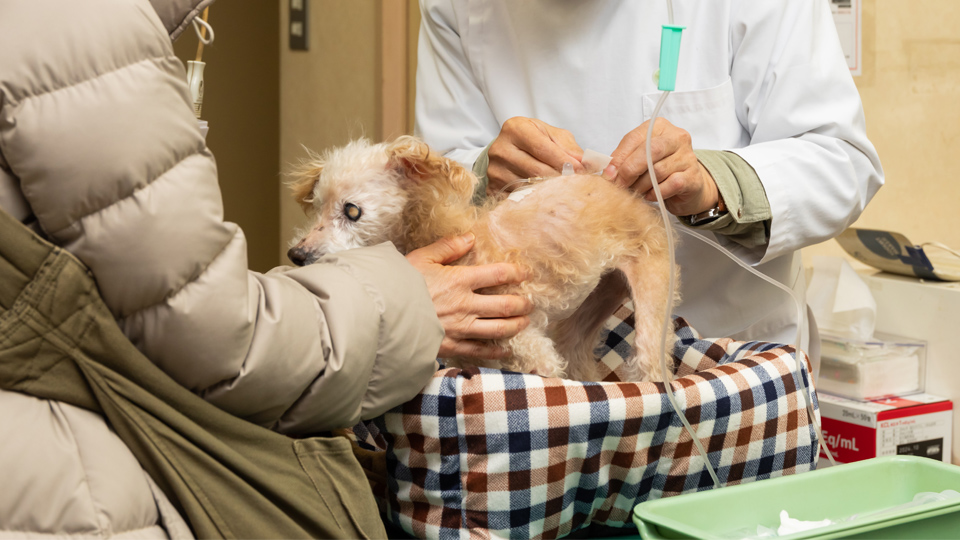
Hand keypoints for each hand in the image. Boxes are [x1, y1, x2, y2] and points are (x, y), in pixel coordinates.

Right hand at [405, 233, 532, 358]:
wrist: (382, 314)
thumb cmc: (399, 283)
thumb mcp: (421, 257)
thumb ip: (447, 247)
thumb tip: (470, 237)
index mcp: (460, 280)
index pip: (498, 274)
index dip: (517, 273)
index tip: (527, 273)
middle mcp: (466, 305)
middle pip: (505, 305)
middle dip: (523, 304)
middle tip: (530, 302)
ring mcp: (460, 328)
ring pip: (498, 328)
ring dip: (516, 325)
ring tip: (524, 322)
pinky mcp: (451, 345)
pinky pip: (480, 350)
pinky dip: (496, 350)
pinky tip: (505, 349)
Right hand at [487, 117, 584, 194]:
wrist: (507, 151)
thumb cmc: (533, 140)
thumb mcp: (551, 135)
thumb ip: (569, 147)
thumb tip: (588, 164)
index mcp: (515, 129)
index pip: (543, 148)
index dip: (565, 161)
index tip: (583, 171)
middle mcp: (500, 149)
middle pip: (536, 170)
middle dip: (561, 179)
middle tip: (579, 186)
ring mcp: (494, 170)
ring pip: (529, 187)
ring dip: (550, 192)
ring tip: (565, 193)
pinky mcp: (493, 188)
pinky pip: (519, 198)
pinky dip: (536, 200)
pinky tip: (547, 199)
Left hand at [603, 118, 718, 216]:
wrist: (687, 186)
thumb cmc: (658, 169)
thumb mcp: (638, 159)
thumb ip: (622, 160)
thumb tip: (608, 172)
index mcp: (659, 127)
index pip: (634, 138)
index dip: (619, 157)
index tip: (609, 174)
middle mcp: (676, 137)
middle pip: (649, 151)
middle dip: (630, 170)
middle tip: (620, 185)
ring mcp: (688, 156)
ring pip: (658, 171)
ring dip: (641, 185)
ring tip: (636, 191)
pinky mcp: (694, 176)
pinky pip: (671, 185)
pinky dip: (656, 193)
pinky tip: (651, 196)